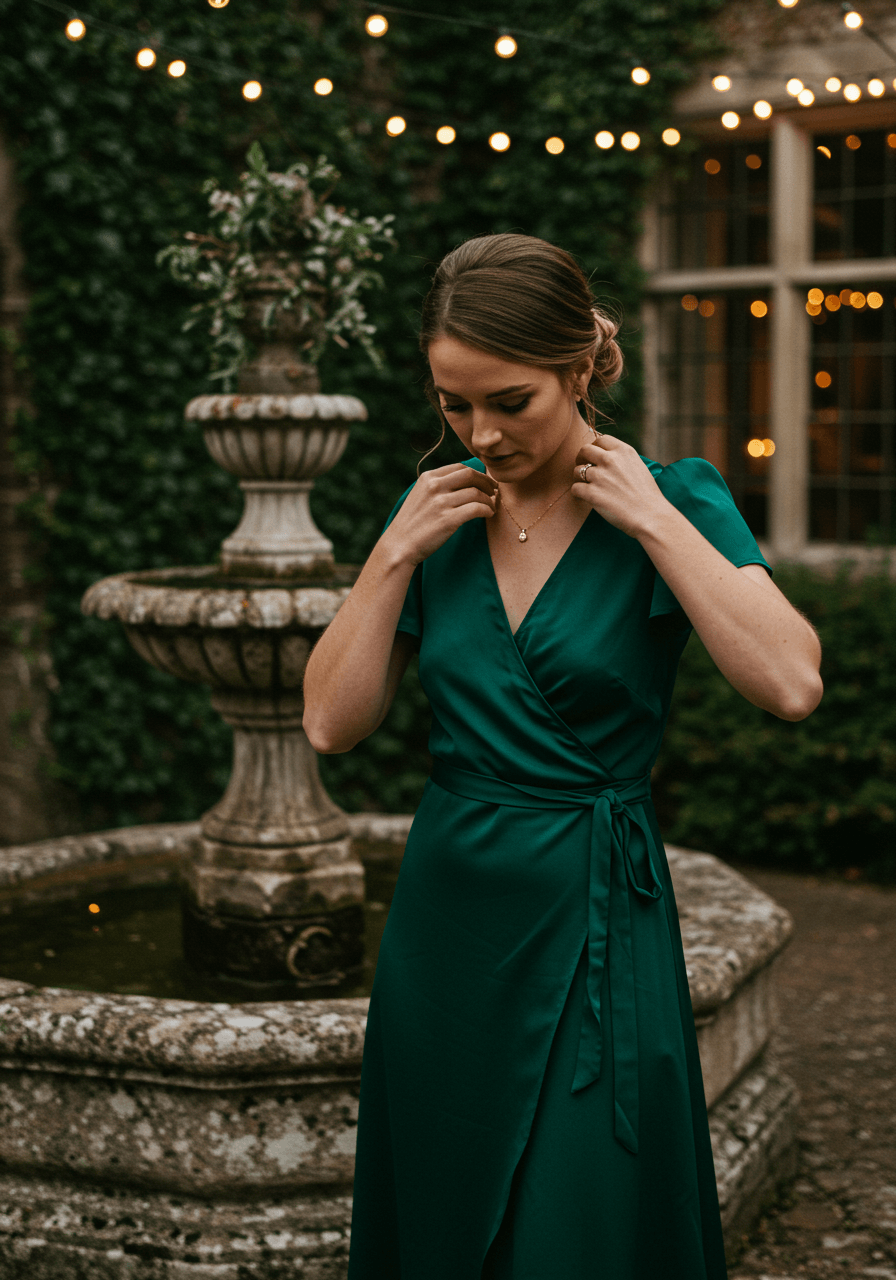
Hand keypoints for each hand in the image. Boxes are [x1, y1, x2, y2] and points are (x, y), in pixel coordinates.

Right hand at [382, 463, 497, 565]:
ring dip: (489, 499)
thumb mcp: (420, 495)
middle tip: (494, 491)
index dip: (477, 473)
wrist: (399, 545)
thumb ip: (437, 486)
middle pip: (470, 475)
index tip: (484, 481)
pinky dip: (487, 510)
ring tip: (491, 506)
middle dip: (486, 482)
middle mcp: (435, 486)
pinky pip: (477, 508)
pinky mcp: (449, 519)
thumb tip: (464, 482)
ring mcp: (441, 502)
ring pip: (476, 493)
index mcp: (428, 477)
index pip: (460, 467)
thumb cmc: (412, 524)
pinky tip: (488, 514)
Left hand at [571, 435, 670, 539]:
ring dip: (578, 478)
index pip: (601, 439)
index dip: (595, 448)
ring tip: (585, 486)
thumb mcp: (638, 466)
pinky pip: (575, 488)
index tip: (594, 456)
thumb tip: (607, 458)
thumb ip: (622, 459)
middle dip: (581, 458)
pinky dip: (577, 493)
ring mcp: (599, 476)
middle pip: (584, 450)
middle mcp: (610, 460)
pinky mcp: (592, 493)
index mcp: (623, 451)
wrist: (650, 515)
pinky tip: (584, 498)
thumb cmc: (647, 495)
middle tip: (583, 468)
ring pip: (577, 471)